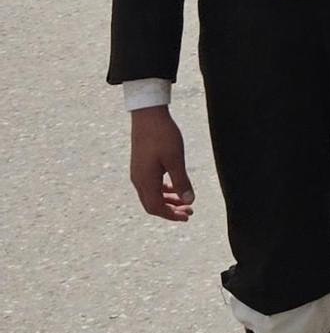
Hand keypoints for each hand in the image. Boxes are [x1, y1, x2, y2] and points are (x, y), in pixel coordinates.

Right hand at [130, 107, 193, 221]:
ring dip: (168, 200)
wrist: (148, 116)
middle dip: (170, 210)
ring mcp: (138, 172)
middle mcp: (138, 180)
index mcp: (145, 181)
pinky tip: (175, 187)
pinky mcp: (141, 165)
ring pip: (151, 195)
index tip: (187, 216)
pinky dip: (163, 190)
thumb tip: (189, 200)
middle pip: (152, 204)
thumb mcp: (176, 159)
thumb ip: (182, 181)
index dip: (171, 215)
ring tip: (185, 201)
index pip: (156, 207)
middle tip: (189, 212)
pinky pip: (151, 185)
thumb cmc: (163, 136)